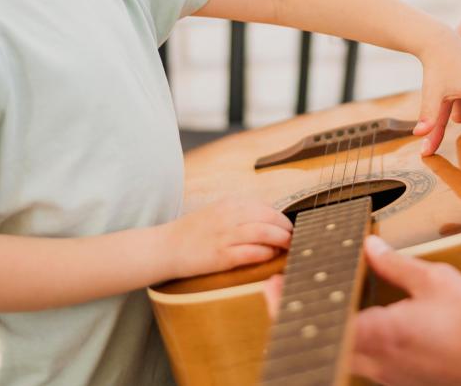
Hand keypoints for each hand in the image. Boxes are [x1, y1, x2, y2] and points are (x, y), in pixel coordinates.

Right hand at [163, 199, 291, 279]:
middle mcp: (229, 216)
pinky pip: (251, 252)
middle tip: (294, 237)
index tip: (289, 226)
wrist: (166, 247)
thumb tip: (267, 221)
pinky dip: (265, 253)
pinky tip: (270, 255)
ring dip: (281, 240)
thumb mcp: (217, 213)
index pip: (265, 207)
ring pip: (264, 233)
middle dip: (286, 228)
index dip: (281, 218)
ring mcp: (225, 236)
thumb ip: (239, 214)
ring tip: (288, 246)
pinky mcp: (221, 256)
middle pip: (269, 218)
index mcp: (229, 204)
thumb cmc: (193, 232)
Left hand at [264, 236, 460, 385]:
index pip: (320, 324)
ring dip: (325, 330)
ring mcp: (390, 375)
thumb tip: (369, 249)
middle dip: (299, 318)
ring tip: (318, 301)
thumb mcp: (437, 281)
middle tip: (286, 292)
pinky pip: (363, 360)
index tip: (271, 287)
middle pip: (323, 343)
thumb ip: (396, 265)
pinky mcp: (402, 379)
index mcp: (382, 335)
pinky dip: (348, 340)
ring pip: (341, 354)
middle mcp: (379, 361)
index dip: (287, 307)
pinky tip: (354, 320)